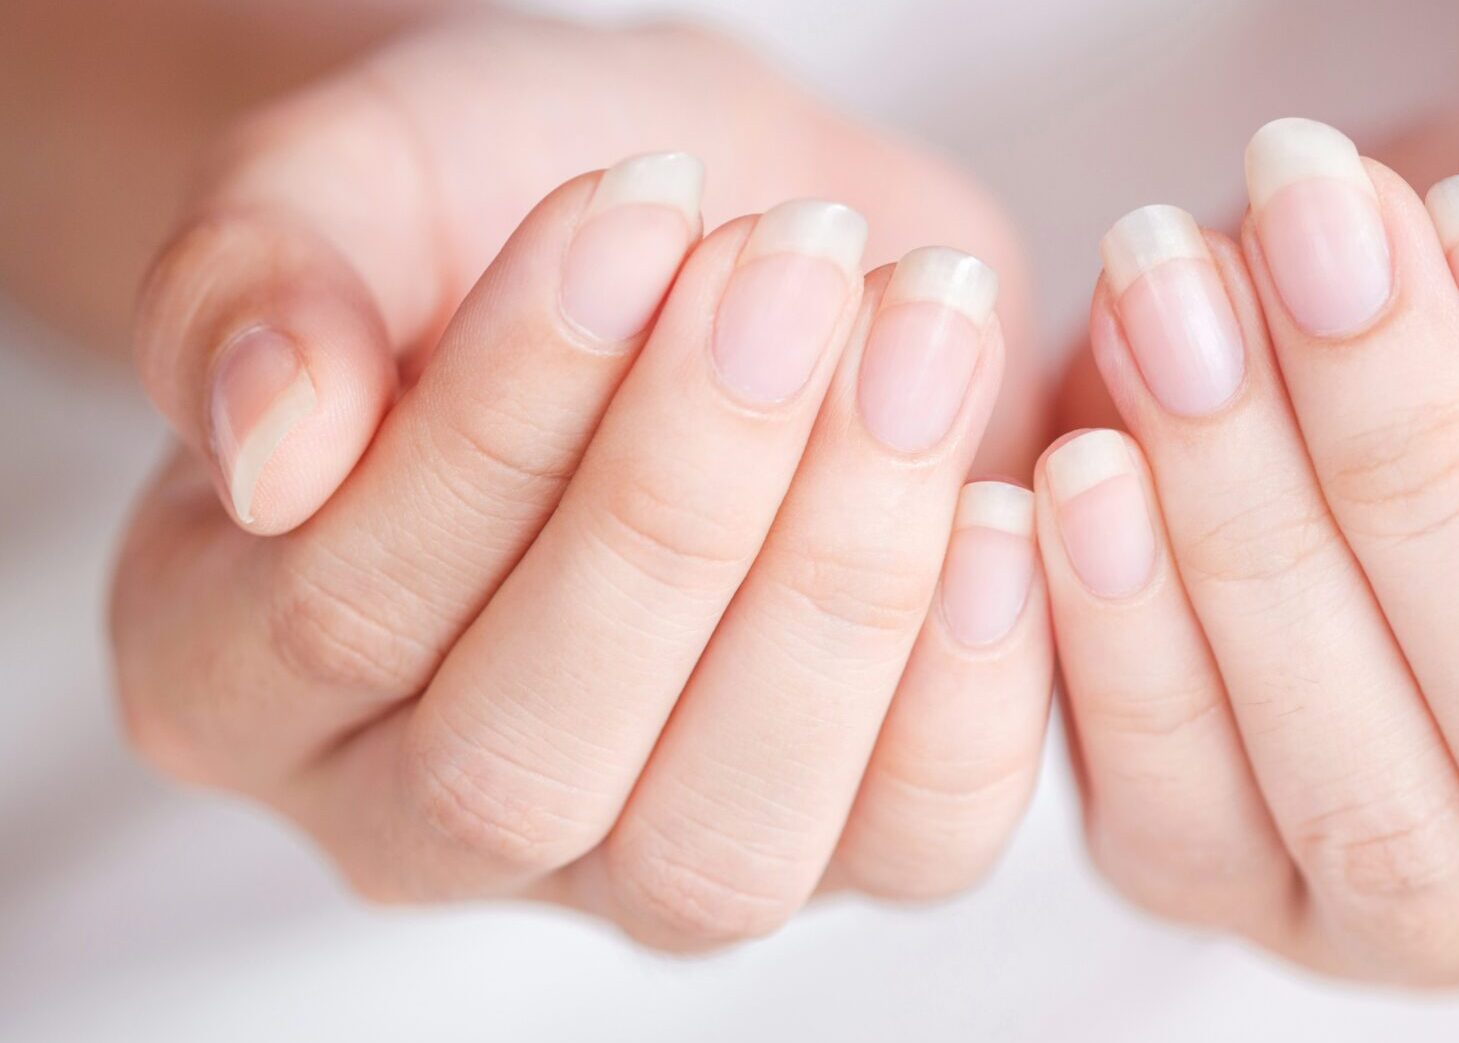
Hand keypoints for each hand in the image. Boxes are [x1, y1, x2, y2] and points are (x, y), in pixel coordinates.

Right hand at [111, 16, 1052, 947]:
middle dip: (685, 501)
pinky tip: (1005, 501)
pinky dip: (976, 683)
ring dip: (841, 583)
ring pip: (722, 846)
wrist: (699, 228)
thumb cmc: (501, 209)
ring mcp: (632, 860)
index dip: (506, 421)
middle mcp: (417, 814)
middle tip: (792, 270)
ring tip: (914, 341)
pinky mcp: (835, 839)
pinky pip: (916, 842)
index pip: (346, 610)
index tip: (637, 213)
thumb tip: (269, 442)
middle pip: (527, 765)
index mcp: (230, 670)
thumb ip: (259, 282)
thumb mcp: (352, 178)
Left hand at [1040, 110, 1458, 983]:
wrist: (1408, 342)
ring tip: (1174, 315)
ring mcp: (1432, 919)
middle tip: (1309, 241)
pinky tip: (1081, 469)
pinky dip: (1116, 644)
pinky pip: (1170, 810)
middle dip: (1411, 462)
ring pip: (1353, 786)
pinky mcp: (1233, 890)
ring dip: (1244, 532)